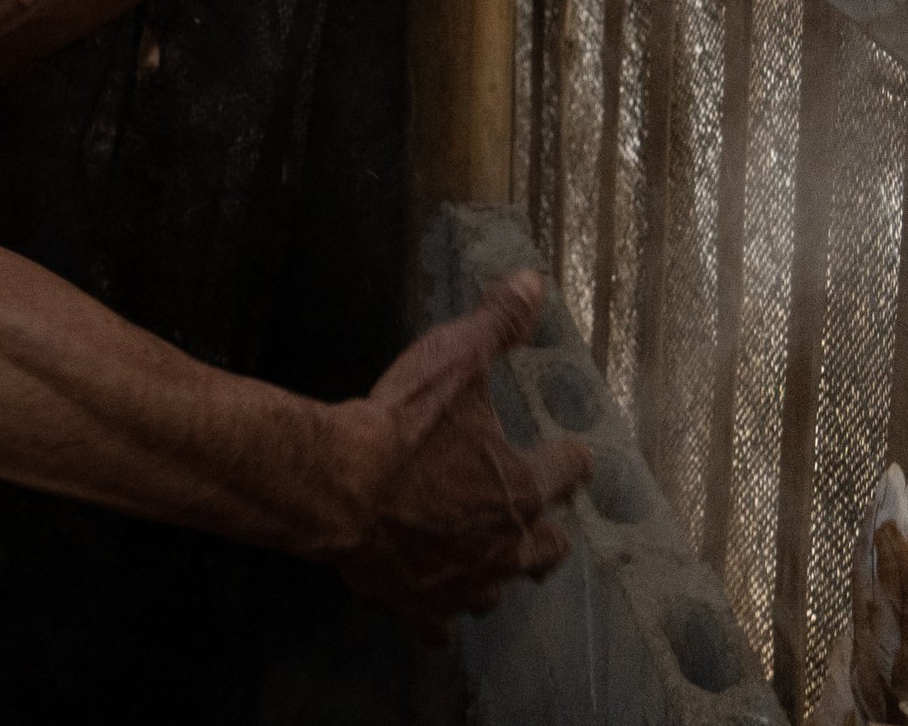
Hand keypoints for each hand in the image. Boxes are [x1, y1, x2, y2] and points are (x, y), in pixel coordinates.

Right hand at [321, 272, 592, 634]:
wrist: (336, 486)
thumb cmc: (399, 426)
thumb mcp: (453, 360)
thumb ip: (496, 325)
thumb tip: (533, 282)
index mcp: (522, 488)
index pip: (569, 472)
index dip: (569, 457)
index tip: (572, 452)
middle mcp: (504, 545)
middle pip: (547, 548)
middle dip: (546, 533)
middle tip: (538, 520)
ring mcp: (462, 581)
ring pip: (498, 590)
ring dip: (496, 573)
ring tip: (484, 560)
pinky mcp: (417, 603)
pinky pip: (437, 625)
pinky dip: (437, 614)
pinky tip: (429, 609)